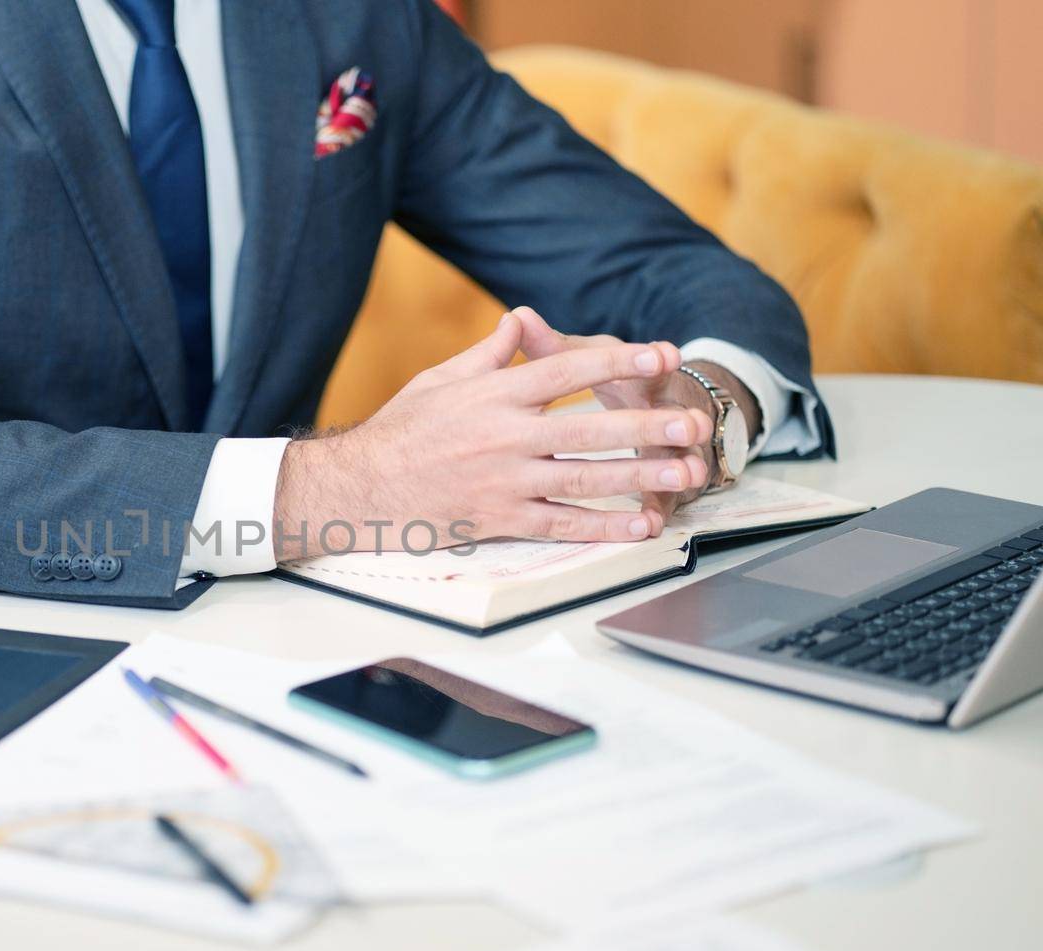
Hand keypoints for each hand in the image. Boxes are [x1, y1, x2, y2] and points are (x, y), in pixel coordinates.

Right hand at [273, 314, 712, 559]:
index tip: (660, 352)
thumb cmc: (400, 431)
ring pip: (584, 478)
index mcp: (494, 394)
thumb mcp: (440, 380)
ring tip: (685, 472)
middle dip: (647, 425)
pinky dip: (604, 526)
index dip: (618, 360)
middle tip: (694, 422)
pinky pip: (562, 524)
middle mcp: (504, 436)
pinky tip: (642, 524)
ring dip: (640, 476)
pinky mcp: (501, 520)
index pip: (567, 371)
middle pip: (588, 428)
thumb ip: (488, 355)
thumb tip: (520, 321)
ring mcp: (505, 482)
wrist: (361, 488)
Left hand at [510, 307, 763, 519]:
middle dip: (677, 420)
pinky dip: (657, 509)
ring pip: (672, 458)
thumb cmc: (618, 376)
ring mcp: (667, 448)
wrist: (670, 405)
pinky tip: (652, 524)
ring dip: (677, 468)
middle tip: (692, 425)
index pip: (644, 364)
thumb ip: (553, 347)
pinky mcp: (664, 482)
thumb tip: (517, 317)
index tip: (665, 355)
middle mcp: (660, 409)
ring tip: (687, 476)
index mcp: (637, 375)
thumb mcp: (589, 356)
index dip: (652, 360)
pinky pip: (661, 499)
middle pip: (667, 415)